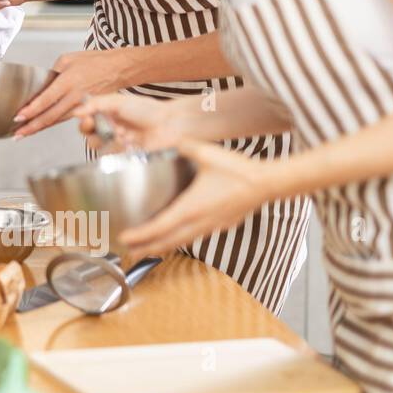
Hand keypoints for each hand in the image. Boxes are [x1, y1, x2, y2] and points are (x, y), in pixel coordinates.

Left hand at [11, 48, 133, 137]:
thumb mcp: (67, 60)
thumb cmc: (94, 61)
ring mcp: (82, 105)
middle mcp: (75, 96)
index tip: (18, 116)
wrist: (118, 69)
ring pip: (57, 121)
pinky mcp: (86, 110)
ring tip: (24, 134)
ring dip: (39, 128)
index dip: (31, 110)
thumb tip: (41, 86)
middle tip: (17, 134)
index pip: (46, 100)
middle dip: (32, 127)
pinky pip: (66, 118)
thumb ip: (52, 73)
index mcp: (69, 82)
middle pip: (51, 116)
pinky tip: (41, 126)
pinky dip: (52, 123)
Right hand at [75, 92, 186, 151]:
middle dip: (96, 133)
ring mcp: (117, 144)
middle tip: (106, 129)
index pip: (86, 121)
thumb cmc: (148, 110)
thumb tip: (75, 111)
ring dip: (109, 142)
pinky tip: (130, 143)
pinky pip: (112, 158)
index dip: (84, 123)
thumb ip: (96, 104)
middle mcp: (110, 130)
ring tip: (123, 135)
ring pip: (100, 149)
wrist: (169, 124)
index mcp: (106, 115)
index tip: (88, 120)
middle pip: (90, 137)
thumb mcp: (119, 100)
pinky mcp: (125, 157)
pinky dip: (119, 150)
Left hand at [119, 140, 275, 258]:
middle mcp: (199, 221)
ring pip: (181, 242)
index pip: (160, 226)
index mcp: (192, 207)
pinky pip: (194, 238)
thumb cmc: (239, 170)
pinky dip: (179, 241)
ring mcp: (211, 226)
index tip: (124, 239)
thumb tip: (166, 140)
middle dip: (145, 248)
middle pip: (167, 242)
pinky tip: (174, 238)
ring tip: (145, 250)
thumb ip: (183, 146)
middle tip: (127, 252)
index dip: (141, 235)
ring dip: (162, 248)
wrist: (267, 184)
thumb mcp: (206, 153)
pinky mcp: (220, 225)